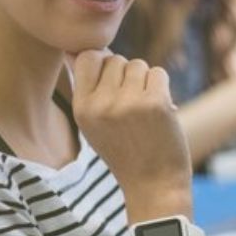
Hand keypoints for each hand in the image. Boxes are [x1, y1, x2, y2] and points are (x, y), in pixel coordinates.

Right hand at [70, 51, 191, 217]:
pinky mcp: (155, 103)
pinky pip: (158, 73)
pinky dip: (161, 88)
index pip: (88, 57)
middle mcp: (101, 104)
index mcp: (82, 109)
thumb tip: (74, 50)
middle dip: (127, 75)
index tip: (112, 83)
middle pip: (116, 59)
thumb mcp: (94, 124)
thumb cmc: (124, 150)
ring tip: (144, 110)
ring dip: (145, 81)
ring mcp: (128, 103)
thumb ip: (86, 88)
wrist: (153, 184)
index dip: (103, 63)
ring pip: (138, 64)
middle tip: (131, 106)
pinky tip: (159, 111)